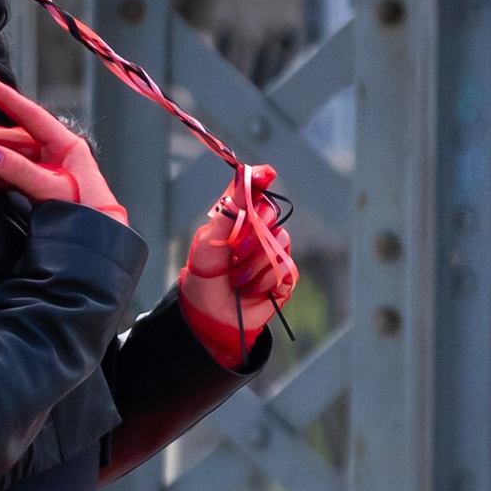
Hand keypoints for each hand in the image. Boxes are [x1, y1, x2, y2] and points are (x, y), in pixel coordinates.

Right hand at [0, 69, 127, 220]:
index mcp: (65, 144)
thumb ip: (19, 171)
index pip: (28, 113)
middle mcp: (55, 152)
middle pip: (10, 136)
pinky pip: (10, 173)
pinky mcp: (39, 185)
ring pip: (7, 156)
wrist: (98, 242)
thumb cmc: (87, 215)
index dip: (2, 95)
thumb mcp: (51, 189)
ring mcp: (46, 168)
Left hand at [178, 168, 296, 365]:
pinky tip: (251, 289)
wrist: (210, 316)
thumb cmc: (205, 277)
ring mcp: (272, 253)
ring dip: (254, 264)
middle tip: (233, 253)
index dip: (260, 179)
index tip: (266, 173)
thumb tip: (244, 173)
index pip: (254, 192)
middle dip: (251, 234)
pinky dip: (265, 280)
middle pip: (269, 214)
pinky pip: (285, 268)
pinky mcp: (284, 276)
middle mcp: (258, 232)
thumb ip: (228, 210)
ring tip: (238, 279)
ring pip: (279, 243)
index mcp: (237, 219)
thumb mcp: (208, 241)